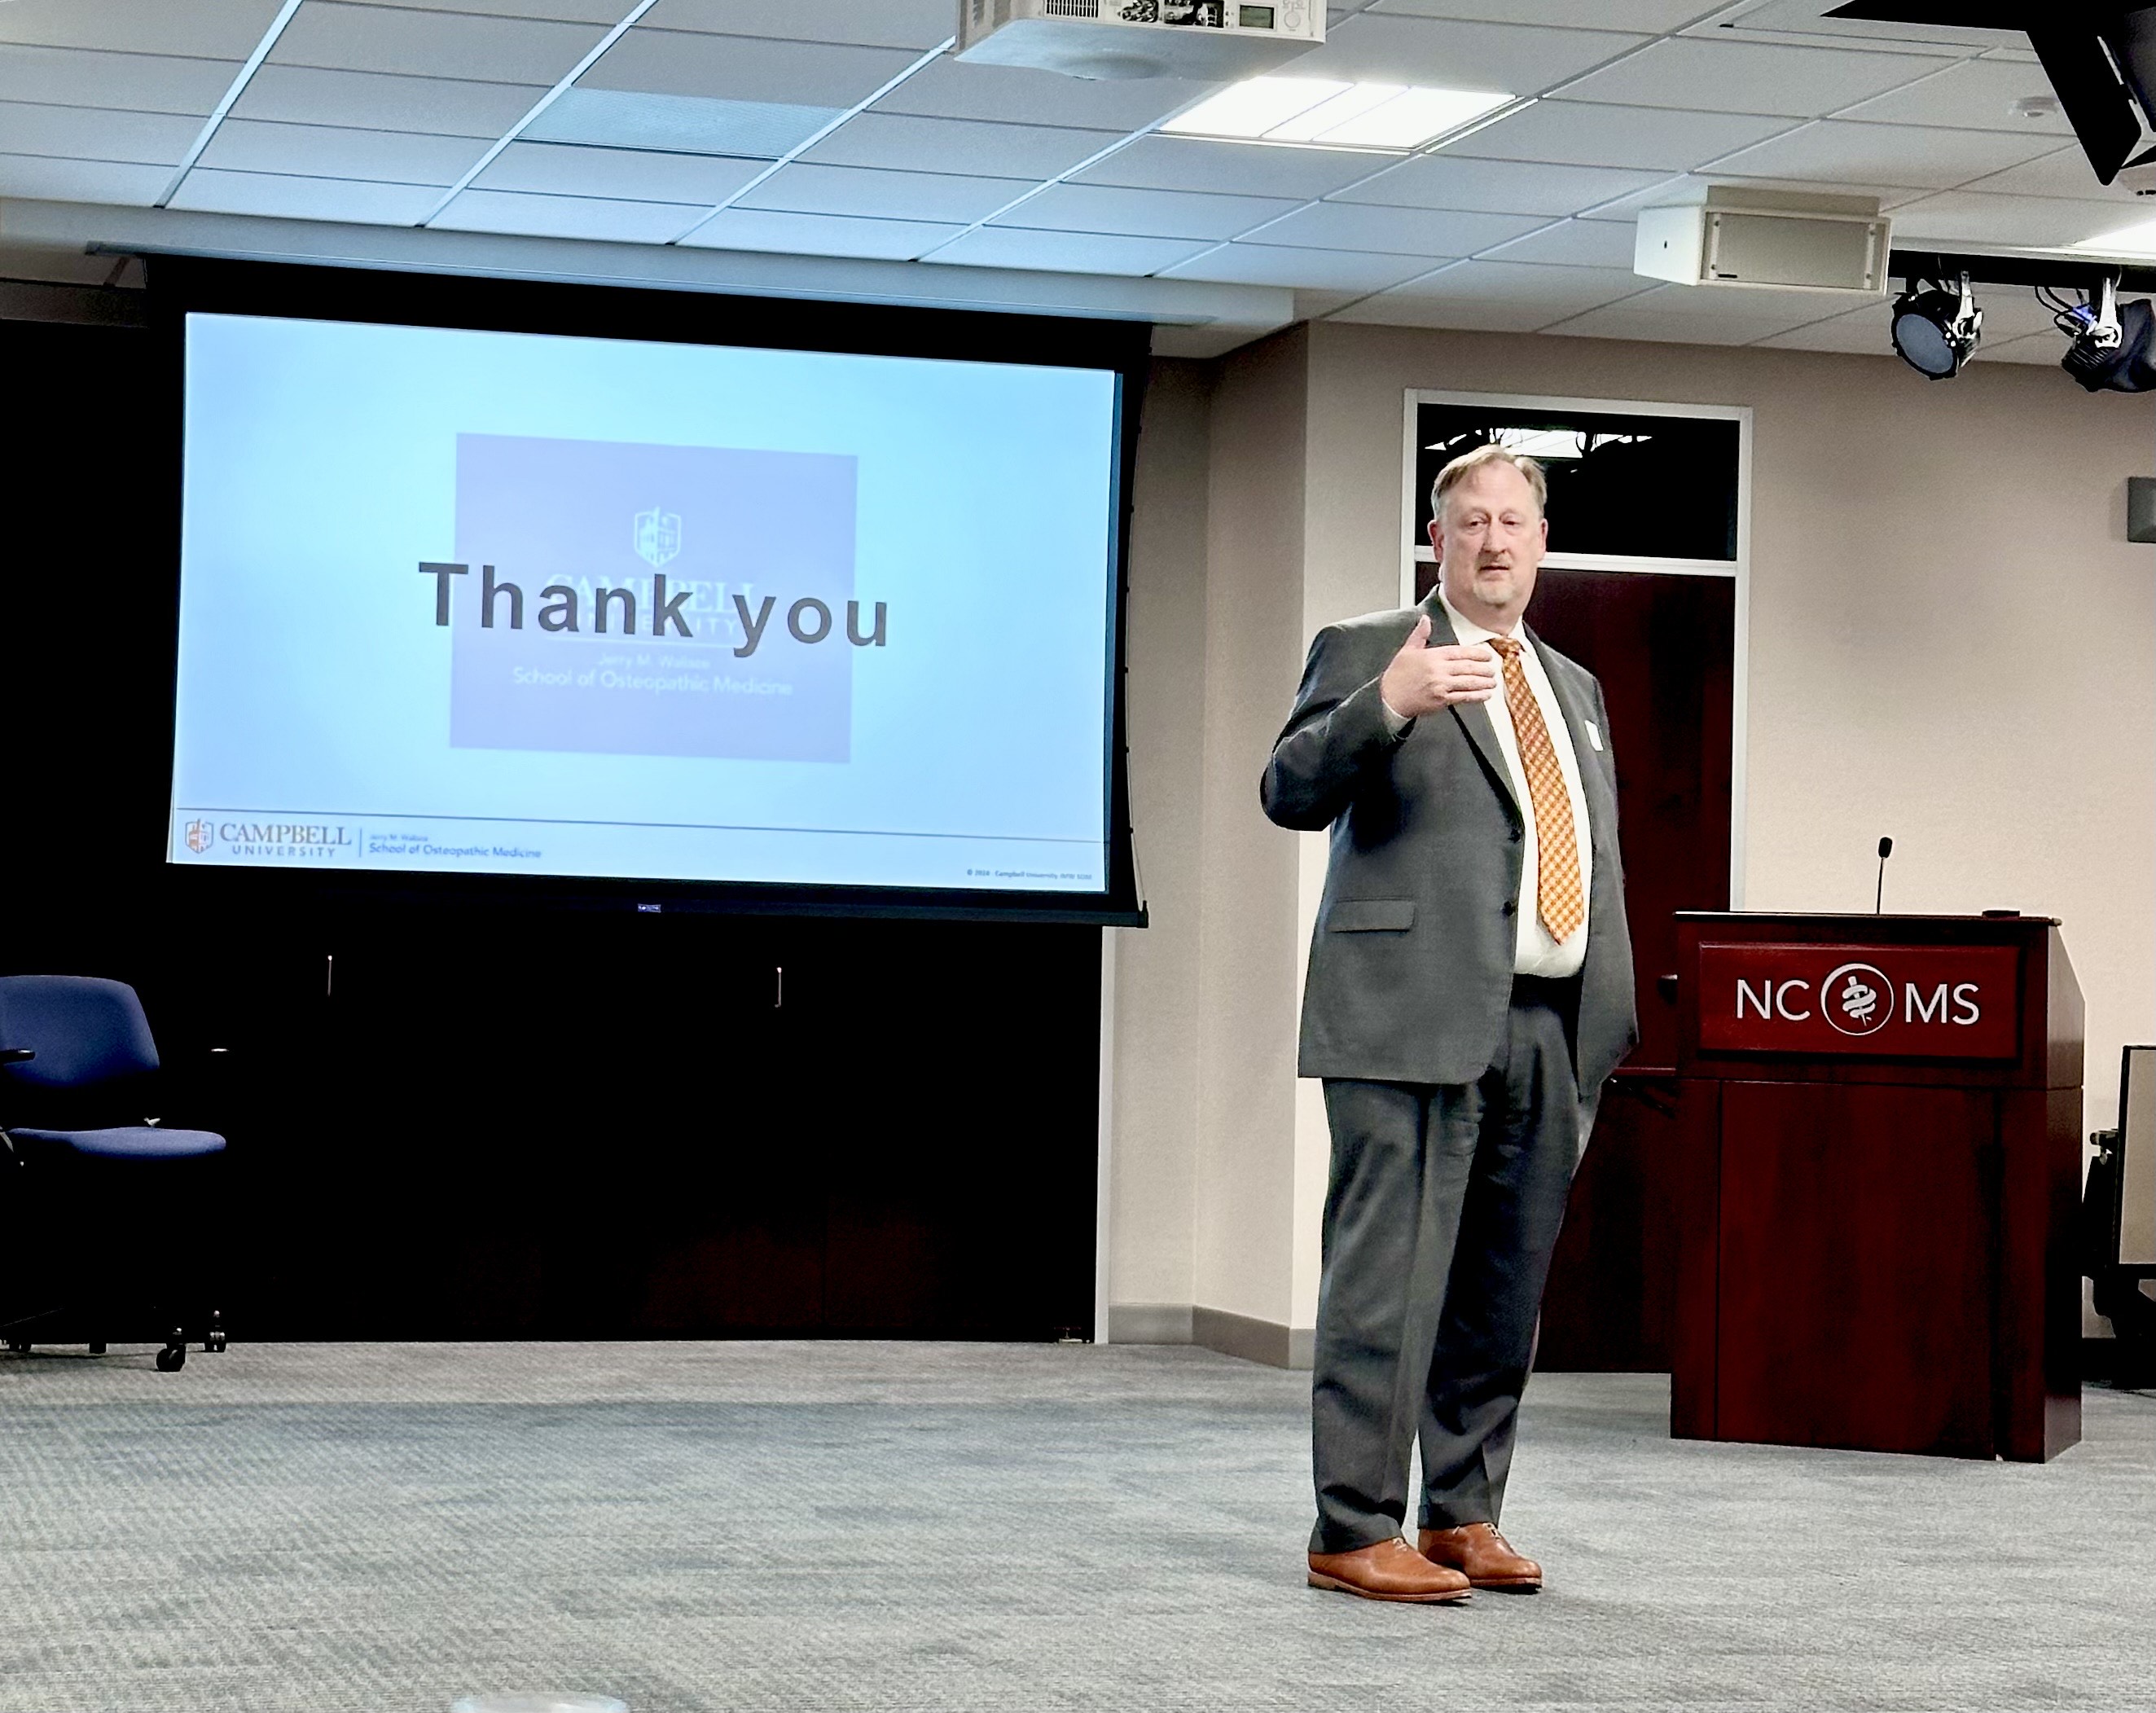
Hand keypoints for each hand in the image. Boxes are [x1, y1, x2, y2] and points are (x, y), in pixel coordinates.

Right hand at [1378, 616, 1496, 719]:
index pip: (1461, 652)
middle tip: (1493, 669)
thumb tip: (1425, 619)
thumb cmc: (1397, 676)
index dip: (1477, 654)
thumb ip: (1420, 634)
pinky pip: (1464, 697)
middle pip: (1468, 667)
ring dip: (1484, 682)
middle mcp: (1439, 670)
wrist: (1389, 699)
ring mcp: (1441, 685)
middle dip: (1484, 668)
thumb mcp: (1407, 651)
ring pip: (1469, 682)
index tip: (1487, 655)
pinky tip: (1485, 694)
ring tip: (1493, 681)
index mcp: (1433, 656)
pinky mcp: (1441, 700)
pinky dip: (1477, 696)